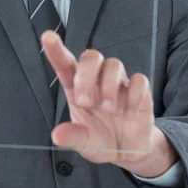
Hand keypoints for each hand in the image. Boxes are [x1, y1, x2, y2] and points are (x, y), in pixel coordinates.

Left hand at [42, 30, 154, 165]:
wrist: (128, 151)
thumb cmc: (100, 140)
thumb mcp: (84, 143)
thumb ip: (72, 137)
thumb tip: (57, 136)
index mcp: (77, 89)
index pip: (65, 64)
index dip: (56, 50)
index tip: (48, 36)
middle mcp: (97, 81)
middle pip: (91, 57)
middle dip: (86, 76)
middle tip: (86, 102)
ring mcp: (119, 84)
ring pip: (114, 64)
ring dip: (109, 86)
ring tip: (109, 111)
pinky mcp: (140, 92)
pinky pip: (139, 80)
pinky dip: (134, 95)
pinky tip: (129, 112)